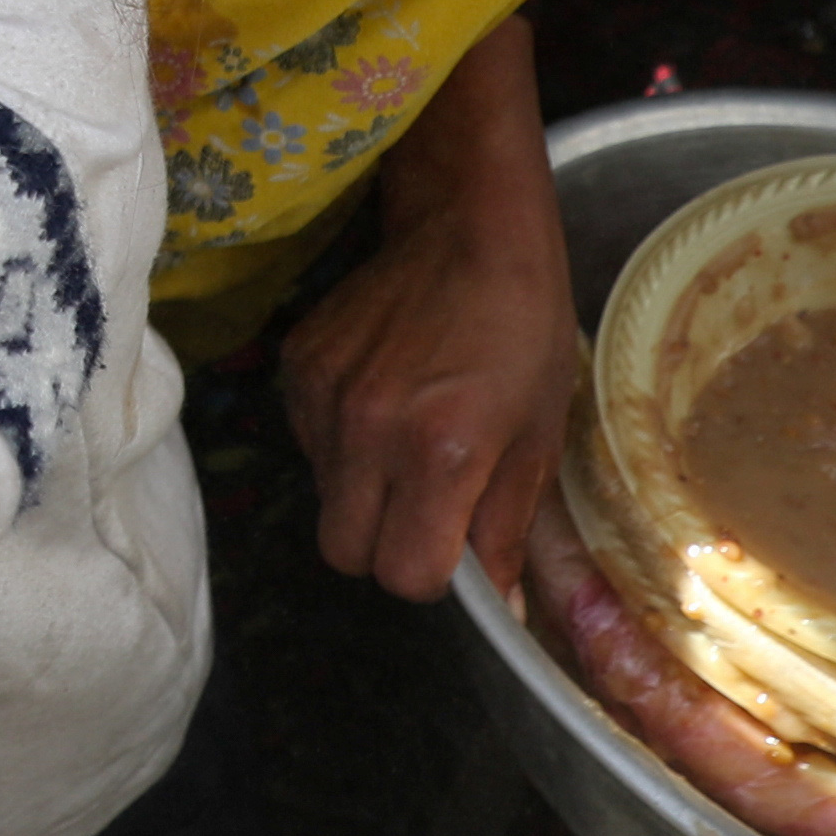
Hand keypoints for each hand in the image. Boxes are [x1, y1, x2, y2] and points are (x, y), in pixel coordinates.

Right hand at [281, 15, 578, 599]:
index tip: (456, 547)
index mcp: (443, 452)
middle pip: (348, 554)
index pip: (405, 576)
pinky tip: (382, 403)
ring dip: (364, 495)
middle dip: (387, 548)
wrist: (469, 227)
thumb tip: (501, 608)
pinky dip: (342, 446)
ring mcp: (324, 397)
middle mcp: (370, 431)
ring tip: (409, 441)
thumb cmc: (524, 332)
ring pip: (324, 501)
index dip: (434, 576)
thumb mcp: (538, 438)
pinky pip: (309, 446)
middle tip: (427, 509)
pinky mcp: (297, 367)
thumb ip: (508, 529)